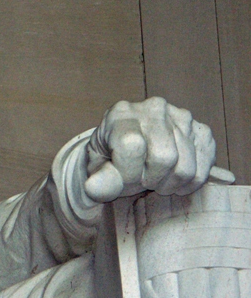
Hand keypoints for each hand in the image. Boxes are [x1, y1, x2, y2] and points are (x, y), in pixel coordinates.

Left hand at [83, 97, 231, 202]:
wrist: (132, 150)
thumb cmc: (113, 158)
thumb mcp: (98, 169)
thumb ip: (99, 180)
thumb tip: (93, 189)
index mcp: (122, 113)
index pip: (132, 146)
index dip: (128, 172)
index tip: (123, 176)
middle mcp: (154, 108)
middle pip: (164, 157)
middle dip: (151, 179)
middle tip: (142, 179)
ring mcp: (182, 117)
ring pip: (185, 167)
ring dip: (169, 183)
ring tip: (156, 178)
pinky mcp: (202, 131)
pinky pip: (204, 167)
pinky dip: (189, 183)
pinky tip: (173, 177)